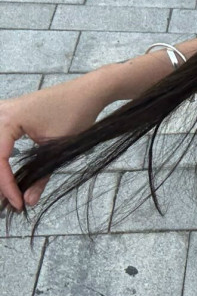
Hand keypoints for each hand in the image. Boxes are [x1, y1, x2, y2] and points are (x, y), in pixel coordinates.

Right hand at [0, 78, 110, 212]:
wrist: (89, 91)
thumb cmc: (75, 114)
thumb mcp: (57, 149)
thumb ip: (40, 177)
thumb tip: (28, 201)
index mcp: (8, 119)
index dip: (6, 185)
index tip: (17, 203)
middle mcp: (1, 113)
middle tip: (9, 200)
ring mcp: (4, 111)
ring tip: (8, 190)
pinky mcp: (10, 113)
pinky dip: (0, 156)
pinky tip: (5, 170)